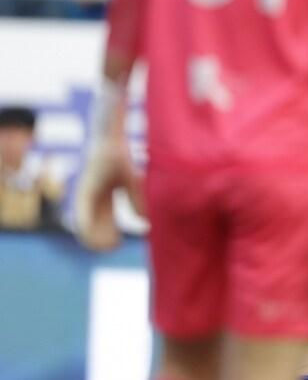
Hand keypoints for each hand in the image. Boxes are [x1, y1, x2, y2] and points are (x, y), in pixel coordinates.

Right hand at [75, 89, 139, 250]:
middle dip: (96, 240)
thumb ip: (136, 198)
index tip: (107, 245)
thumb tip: (144, 222)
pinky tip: (117, 237)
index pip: (83, 221)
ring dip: (100, 237)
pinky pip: (98, 218)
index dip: (92, 236)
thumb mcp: (130, 176)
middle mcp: (84, 197)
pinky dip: (105, 229)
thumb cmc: (118, 154)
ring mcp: (90, 198)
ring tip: (116, 246)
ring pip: (91, 224)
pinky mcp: (99, 196)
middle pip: (85, 226)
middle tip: (114, 249)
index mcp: (87, 192)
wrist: (107, 137)